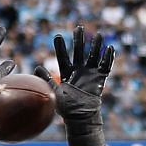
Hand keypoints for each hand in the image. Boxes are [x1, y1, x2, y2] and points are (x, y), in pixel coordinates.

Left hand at [52, 25, 114, 139]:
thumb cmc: (66, 108)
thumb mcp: (54, 92)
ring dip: (96, 46)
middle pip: (78, 52)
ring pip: (93, 56)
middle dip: (79, 40)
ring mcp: (90, 73)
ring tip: (98, 35)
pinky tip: (109, 49)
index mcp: (67, 73)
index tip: (57, 36)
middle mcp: (78, 70)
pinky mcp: (100, 79)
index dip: (60, 47)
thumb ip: (47, 80)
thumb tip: (36, 68)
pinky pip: (105, 66)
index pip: (63, 57)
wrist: (80, 117)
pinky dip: (108, 58)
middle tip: (79, 28)